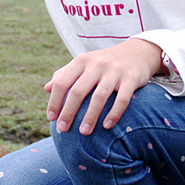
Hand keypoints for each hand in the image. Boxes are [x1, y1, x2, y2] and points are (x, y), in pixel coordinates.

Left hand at [44, 39, 162, 135]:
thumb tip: (47, 88)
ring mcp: (115, 71)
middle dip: (68, 112)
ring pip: (99, 96)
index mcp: (81, 61)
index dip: (55, 101)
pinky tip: (107, 126)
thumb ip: (65, 75)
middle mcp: (97, 64)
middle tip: (62, 129)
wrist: (137, 52)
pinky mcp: (131, 78)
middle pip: (78, 91)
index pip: (62, 82)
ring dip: (90, 116)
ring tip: (84, 132)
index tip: (51, 118)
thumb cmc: (104, 63)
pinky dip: (114, 113)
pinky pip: (122, 99)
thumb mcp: (84, 64)